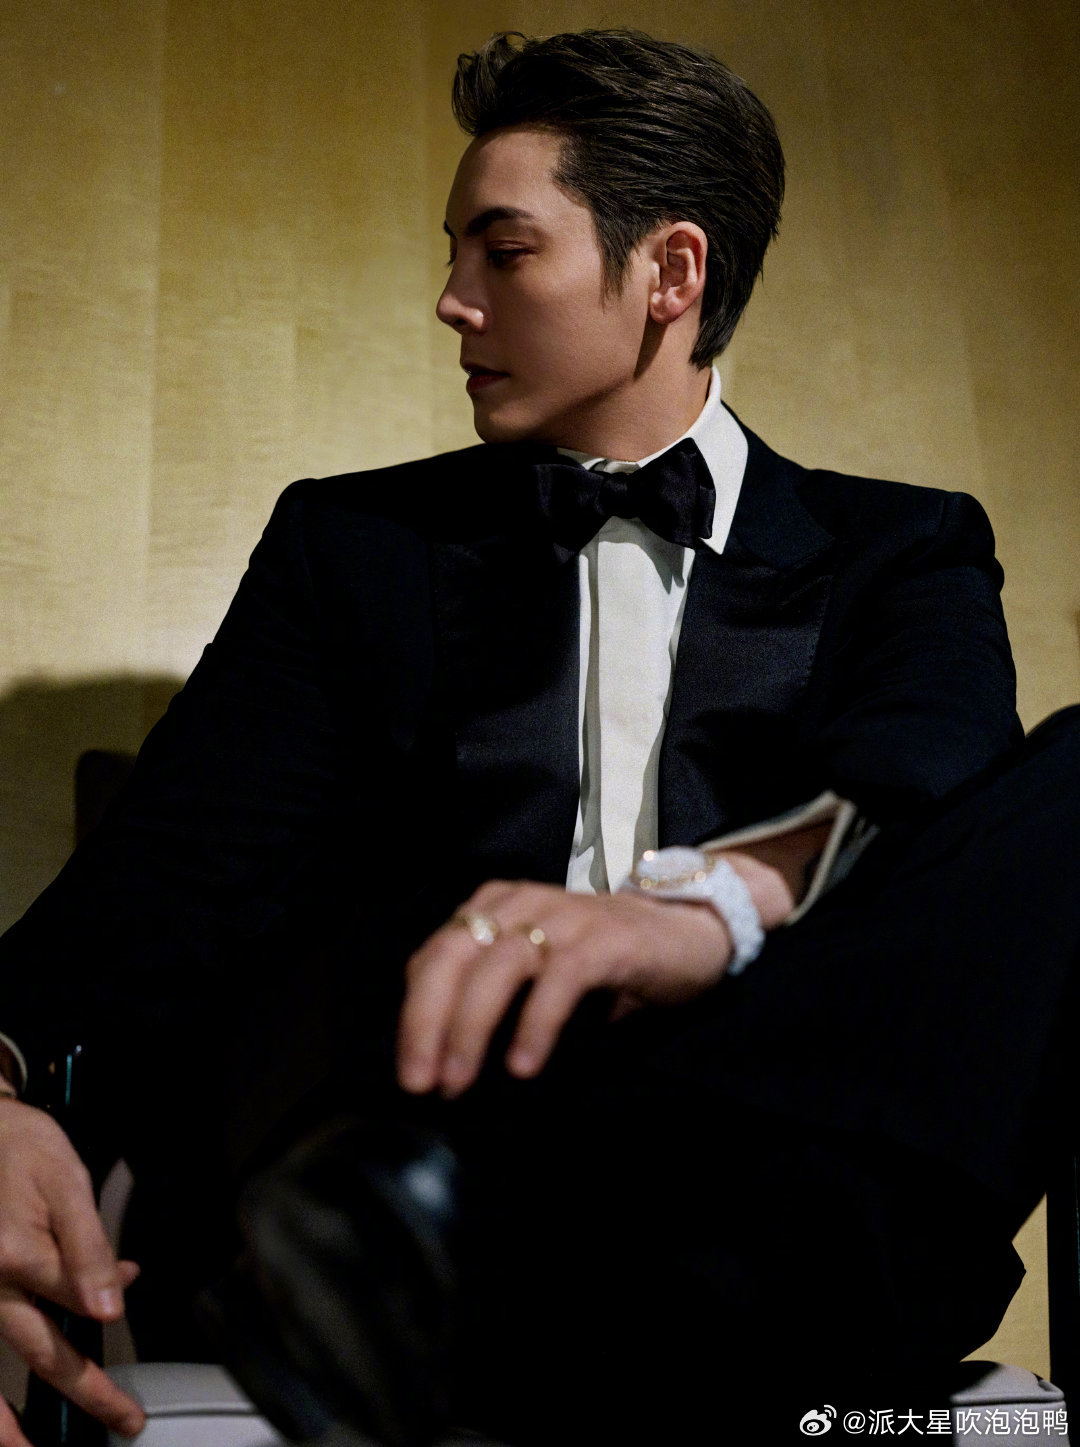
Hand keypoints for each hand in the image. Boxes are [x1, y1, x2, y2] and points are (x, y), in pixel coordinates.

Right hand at [0, 1099, 144, 1445]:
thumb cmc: (25, 1150)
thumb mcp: (67, 1182)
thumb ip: (88, 1247)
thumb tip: (111, 1305)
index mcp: (16, 1254)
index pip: (76, 1301)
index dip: (109, 1317)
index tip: (131, 1345)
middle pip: (41, 1352)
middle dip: (86, 1392)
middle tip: (125, 1422)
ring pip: (3, 1363)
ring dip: (14, 1421)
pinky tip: (12, 1415)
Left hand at [396, 881, 733, 1098]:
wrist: (688, 933)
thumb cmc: (603, 962)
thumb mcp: (537, 975)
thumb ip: (496, 1001)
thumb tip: (445, 1063)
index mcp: (495, 908)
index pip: (434, 957)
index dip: (413, 1016)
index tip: (410, 1073)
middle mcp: (521, 904)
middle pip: (454, 956)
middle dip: (427, 1022)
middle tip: (422, 1082)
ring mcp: (563, 917)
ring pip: (498, 966)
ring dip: (471, 1027)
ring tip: (460, 1080)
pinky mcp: (604, 940)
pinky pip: (559, 979)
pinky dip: (536, 1023)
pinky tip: (524, 1065)